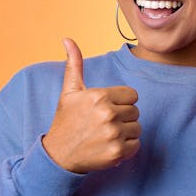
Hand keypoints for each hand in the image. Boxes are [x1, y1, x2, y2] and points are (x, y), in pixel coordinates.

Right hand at [42, 38, 140, 172]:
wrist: (58, 155)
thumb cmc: (66, 121)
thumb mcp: (69, 91)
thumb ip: (74, 64)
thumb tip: (68, 39)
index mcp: (100, 96)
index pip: (132, 95)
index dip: (121, 102)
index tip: (107, 109)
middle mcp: (108, 114)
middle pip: (136, 112)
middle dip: (123, 117)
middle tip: (105, 124)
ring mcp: (113, 134)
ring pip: (137, 129)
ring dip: (126, 133)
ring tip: (107, 135)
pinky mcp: (117, 153)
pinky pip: (136, 145)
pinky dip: (127, 147)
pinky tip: (110, 146)